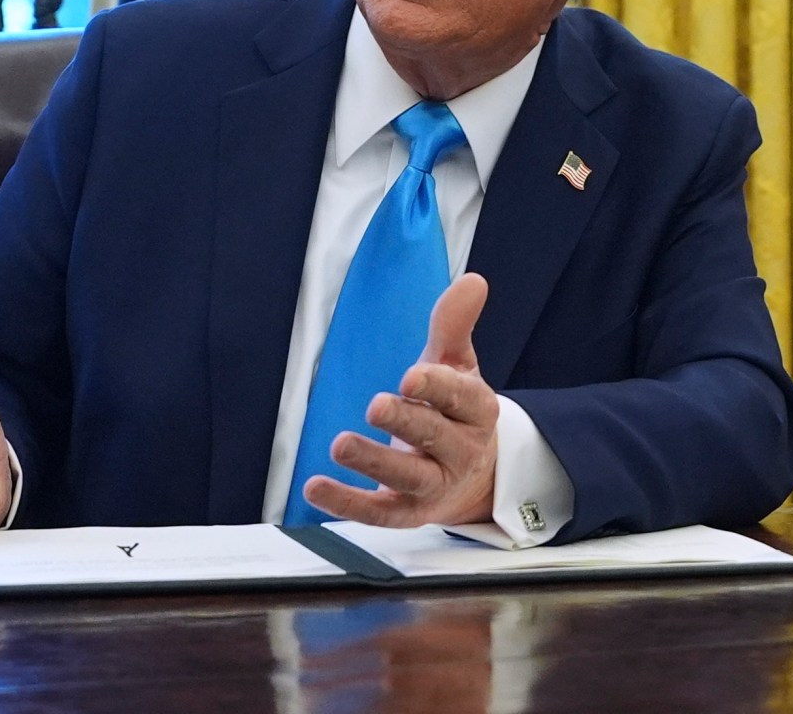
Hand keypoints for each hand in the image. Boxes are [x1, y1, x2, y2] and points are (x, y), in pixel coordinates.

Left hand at [306, 273, 497, 527]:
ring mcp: (435, 485)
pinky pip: (379, 512)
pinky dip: (347, 504)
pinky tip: (315, 487)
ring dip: (373, 463)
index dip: (437, 388)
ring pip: (408, 478)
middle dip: (406, 422)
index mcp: (478, 411)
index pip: (462, 397)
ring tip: (340, 444)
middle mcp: (462, 451)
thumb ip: (454, 325)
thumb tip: (473, 280)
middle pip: (435, 437)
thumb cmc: (455, 410)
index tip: (410, 376)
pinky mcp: (407, 512)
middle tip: (375, 405)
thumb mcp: (457, 365)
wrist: (472, 476)